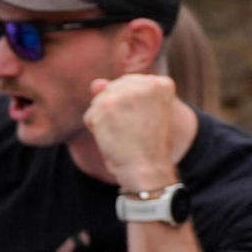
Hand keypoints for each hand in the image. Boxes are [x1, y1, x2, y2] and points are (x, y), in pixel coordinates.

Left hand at [81, 73, 184, 192]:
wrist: (146, 168)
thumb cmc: (146, 146)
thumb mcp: (141, 115)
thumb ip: (121, 94)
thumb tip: (96, 83)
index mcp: (162, 84)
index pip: (129, 84)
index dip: (127, 106)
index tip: (139, 123)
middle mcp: (145, 84)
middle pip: (113, 89)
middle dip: (114, 110)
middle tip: (130, 130)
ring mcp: (125, 93)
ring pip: (99, 101)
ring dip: (104, 121)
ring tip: (122, 135)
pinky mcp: (106, 104)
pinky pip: (90, 115)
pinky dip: (95, 130)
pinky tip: (111, 139)